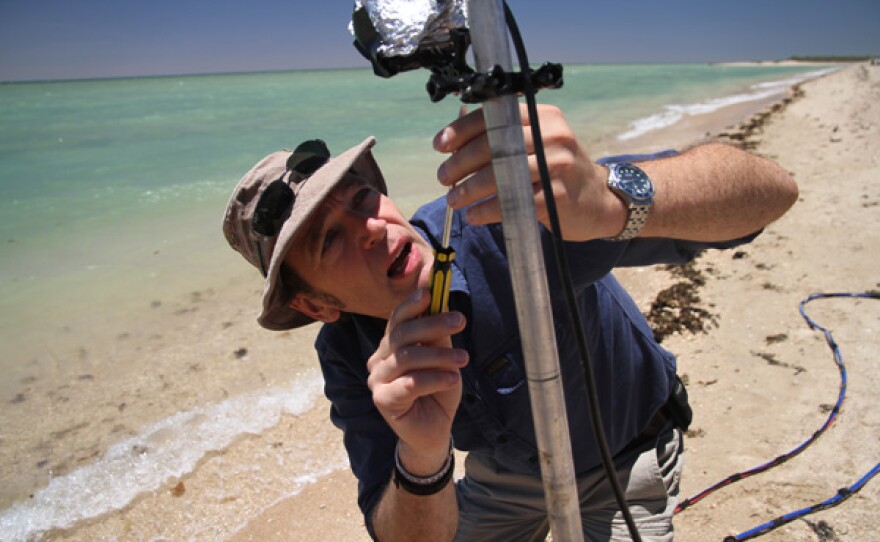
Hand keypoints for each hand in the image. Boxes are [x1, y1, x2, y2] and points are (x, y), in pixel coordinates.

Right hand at [366, 288, 467, 474]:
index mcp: (390, 345)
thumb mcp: (443, 359)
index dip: (412, 303)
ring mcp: (377, 380)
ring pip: (407, 357)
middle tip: (460, 320)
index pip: (397, 319)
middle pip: (402, 334)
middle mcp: (379, 359)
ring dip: (439, 356)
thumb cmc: (437, 391)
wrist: (434, 432)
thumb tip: (441, 298)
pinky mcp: (383, 400)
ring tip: (464, 359)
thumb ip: (438, 334)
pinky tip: (453, 379)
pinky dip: (434, 379)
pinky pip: (409, 384)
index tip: (431, 292)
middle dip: (432, 324)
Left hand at [433, 103, 627, 240]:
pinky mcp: (557, 196)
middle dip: (460, 163)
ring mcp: (556, 165)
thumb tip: (455, 148)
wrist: (600, 200)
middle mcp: (552, 135)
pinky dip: (487, 210)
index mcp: (543, 116)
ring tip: (454, 199)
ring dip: (469, 189)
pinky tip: (475, 215)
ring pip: (500, 175)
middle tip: (443, 177)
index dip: (462, 130)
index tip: (441, 145)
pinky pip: (512, 202)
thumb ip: (506, 139)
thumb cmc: (558, 171)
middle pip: (493, 145)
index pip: (494, 116)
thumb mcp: (541, 143)